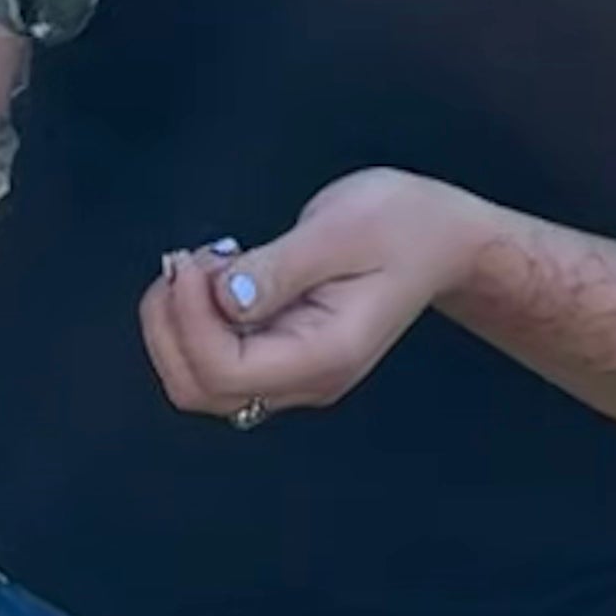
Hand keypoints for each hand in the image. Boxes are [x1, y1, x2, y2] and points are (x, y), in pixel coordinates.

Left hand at [139, 168, 489, 419]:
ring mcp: (292, 374)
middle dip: (170, 326)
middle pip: (199, 389)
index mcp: (326, 355)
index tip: (192, 260)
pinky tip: (216, 273)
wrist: (444, 240)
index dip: (189, 320)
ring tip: (204, 262)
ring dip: (176, 324)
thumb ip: (280, 268)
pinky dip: (192, 320)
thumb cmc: (404, 226)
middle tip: (187, 260)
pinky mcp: (279, 355)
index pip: (224, 371)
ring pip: (198, 381)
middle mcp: (306, 380)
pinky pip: (213, 360)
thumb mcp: (343, 229)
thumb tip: (223, 298)